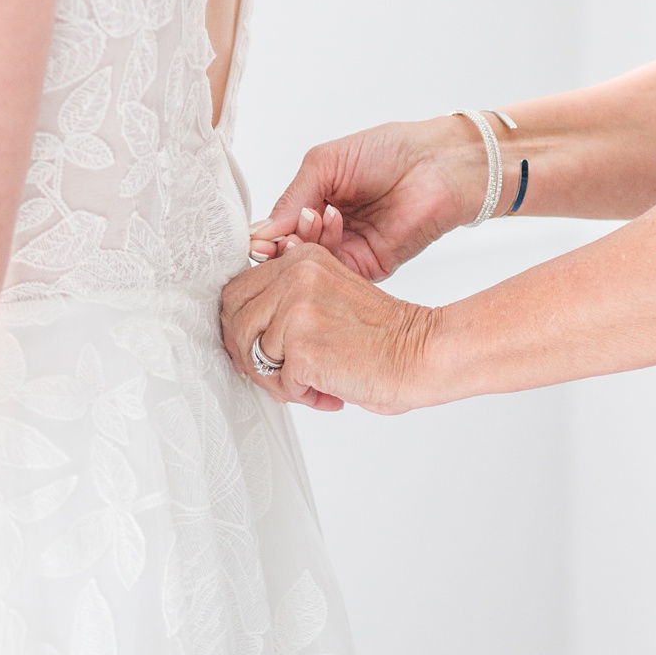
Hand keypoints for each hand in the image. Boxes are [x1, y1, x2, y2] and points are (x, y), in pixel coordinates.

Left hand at [220, 240, 440, 416]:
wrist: (421, 352)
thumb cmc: (379, 335)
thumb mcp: (325, 297)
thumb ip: (285, 302)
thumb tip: (238, 333)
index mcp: (299, 259)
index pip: (236, 293)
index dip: (240, 328)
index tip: (256, 350)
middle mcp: (295, 276)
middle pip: (234, 321)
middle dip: (249, 355)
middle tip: (278, 374)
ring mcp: (296, 310)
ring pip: (252, 355)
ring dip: (279, 381)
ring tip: (312, 384)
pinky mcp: (303, 347)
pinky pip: (278, 381)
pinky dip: (301, 395)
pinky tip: (329, 392)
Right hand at [248, 118, 489, 281]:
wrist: (439, 161)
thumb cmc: (388, 151)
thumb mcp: (324, 164)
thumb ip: (291, 198)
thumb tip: (260, 233)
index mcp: (314, 204)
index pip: (278, 230)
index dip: (265, 236)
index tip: (256, 238)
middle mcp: (328, 231)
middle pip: (289, 253)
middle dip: (281, 245)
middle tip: (285, 233)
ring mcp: (349, 250)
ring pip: (310, 264)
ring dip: (304, 244)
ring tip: (314, 218)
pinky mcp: (370, 266)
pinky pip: (337, 273)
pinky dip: (326, 254)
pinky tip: (329, 227)